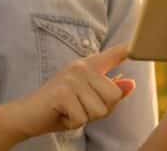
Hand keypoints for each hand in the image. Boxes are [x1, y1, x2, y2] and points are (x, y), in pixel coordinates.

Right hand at [7, 44, 135, 138]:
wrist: (28, 115)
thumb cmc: (61, 108)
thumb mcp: (88, 101)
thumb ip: (109, 93)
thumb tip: (131, 84)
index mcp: (89, 66)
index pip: (114, 54)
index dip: (128, 49)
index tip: (139, 43)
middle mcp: (82, 67)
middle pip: (113, 96)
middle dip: (100, 111)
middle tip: (79, 107)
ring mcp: (72, 78)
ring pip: (99, 110)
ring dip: (85, 118)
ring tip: (70, 110)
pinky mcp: (63, 92)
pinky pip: (83, 118)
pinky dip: (73, 123)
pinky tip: (61, 114)